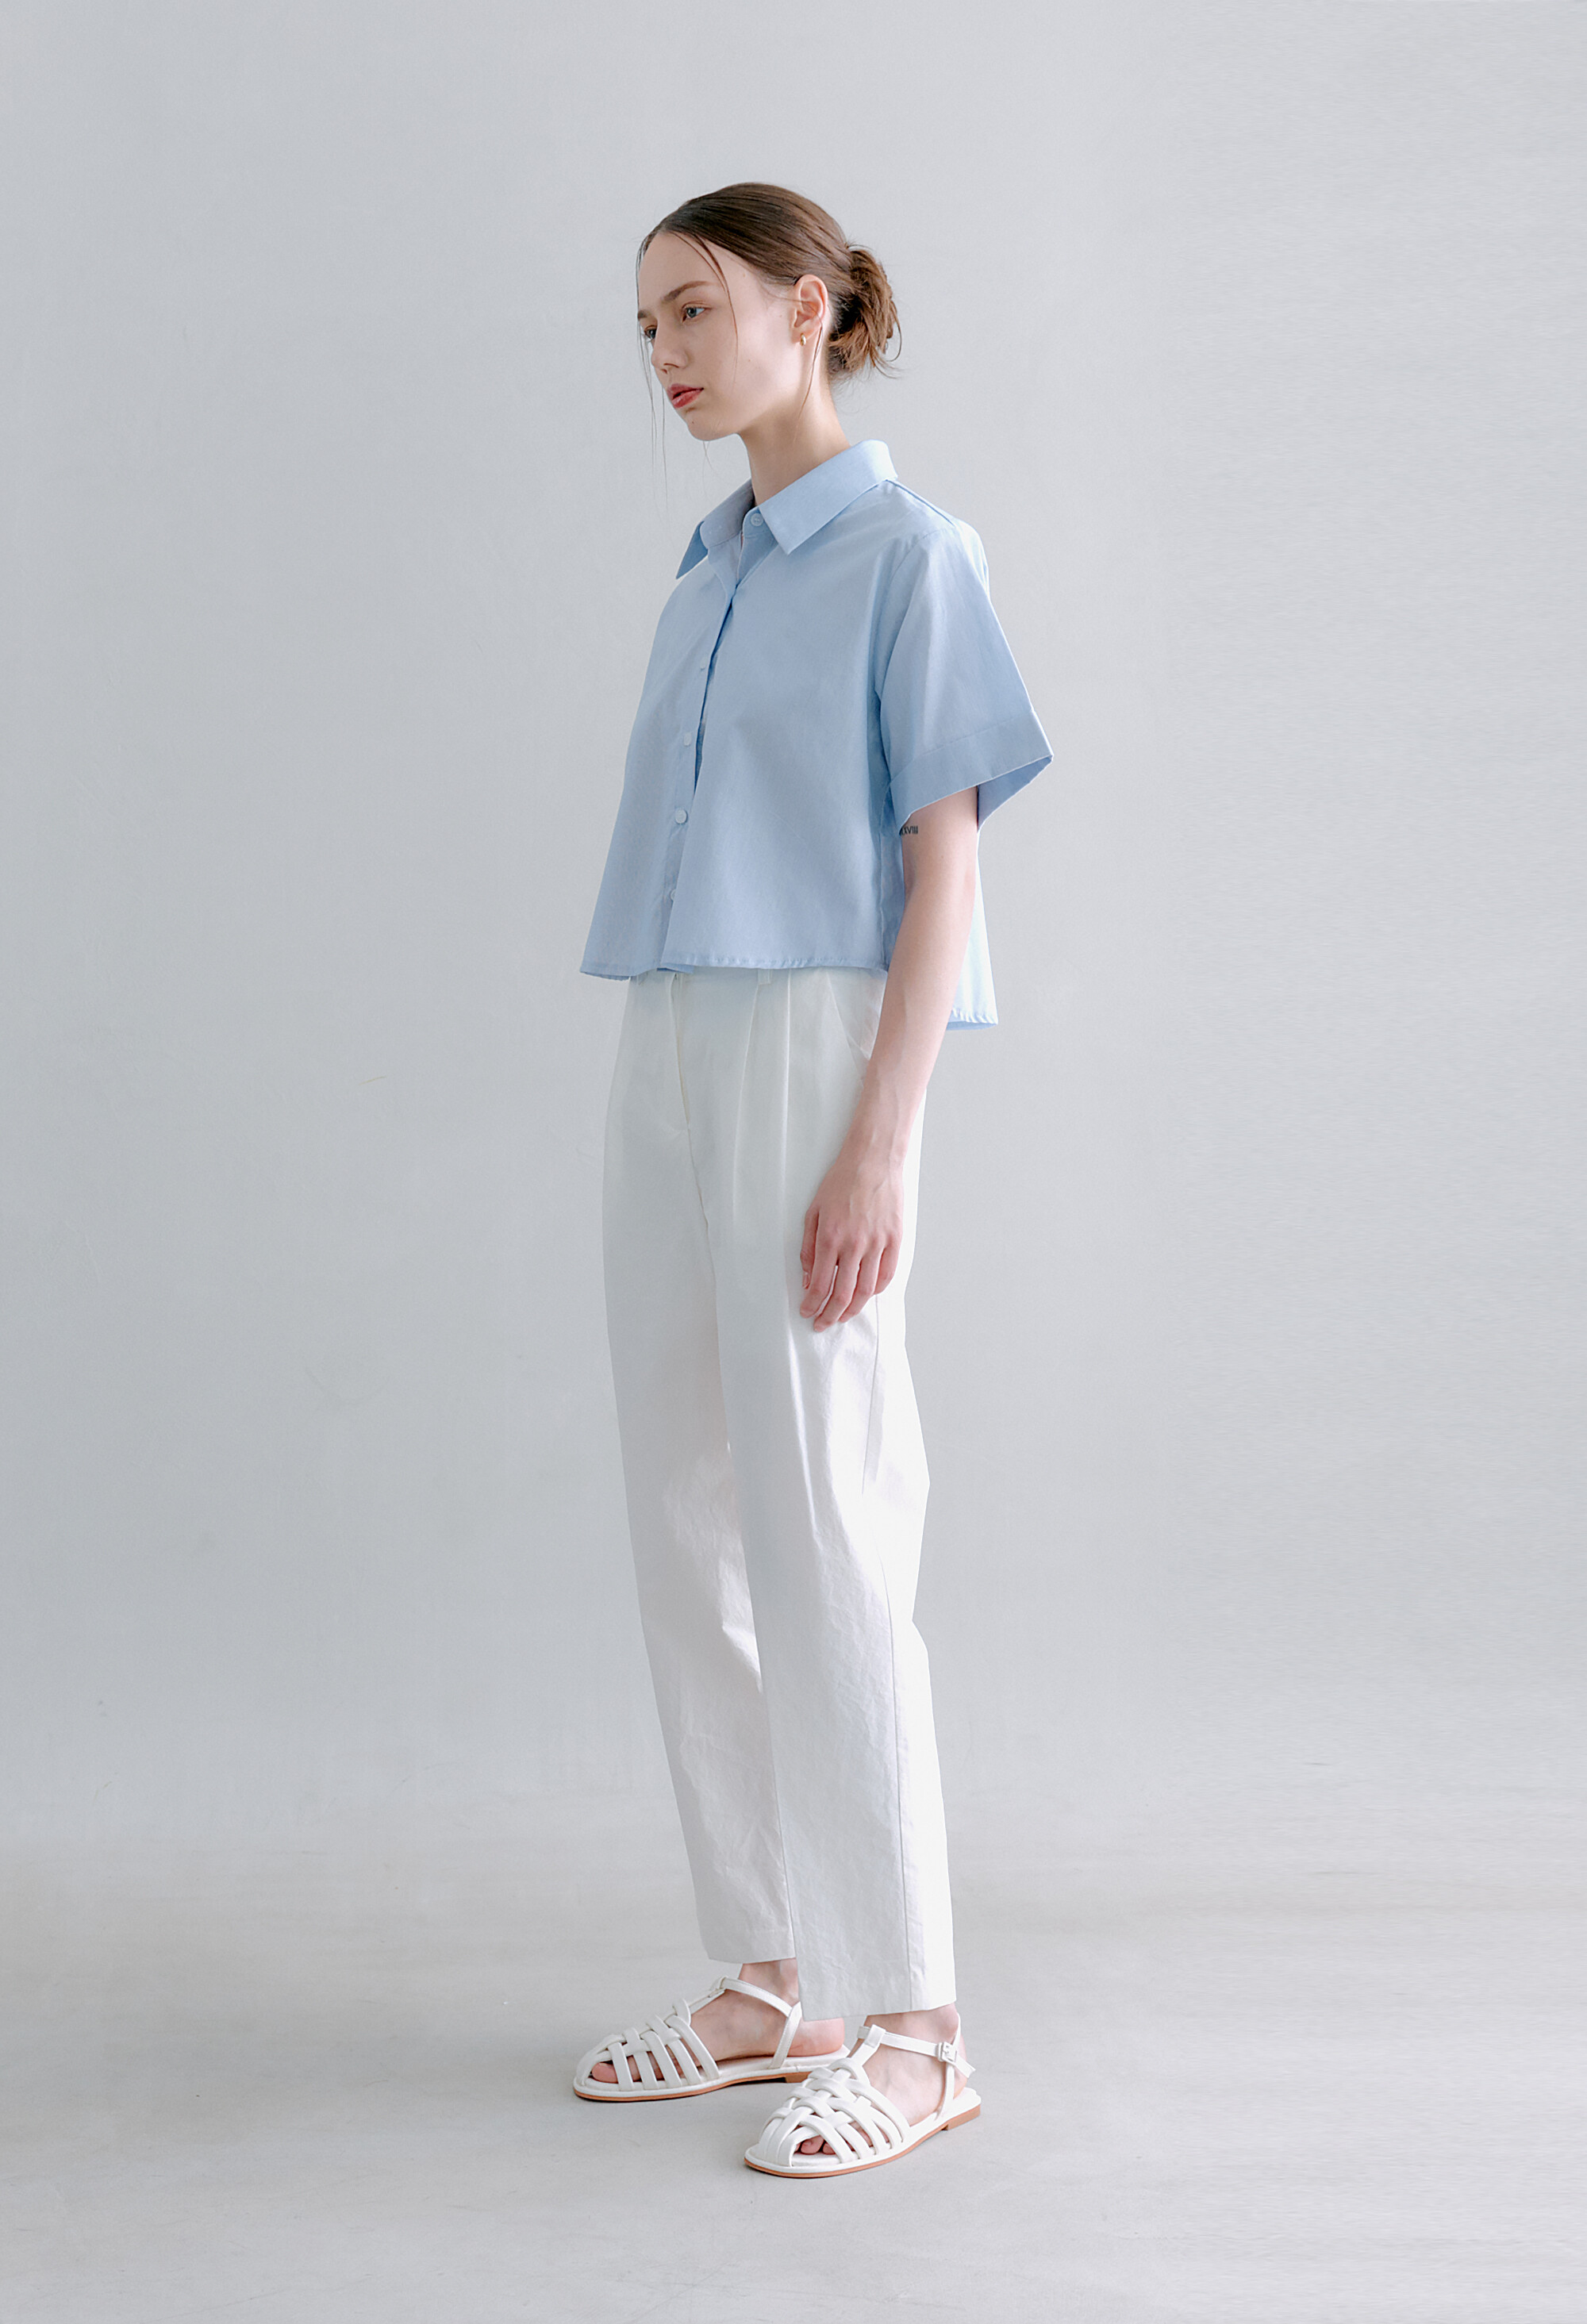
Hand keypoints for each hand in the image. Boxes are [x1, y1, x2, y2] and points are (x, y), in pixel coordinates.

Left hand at [798, 1135, 904, 1330]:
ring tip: (843, 1315)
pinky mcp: (895, 1239)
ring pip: (866, 1290)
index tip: (807, 1313)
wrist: (873, 1159)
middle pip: (843, 1295)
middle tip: (822, 1324)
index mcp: (830, 1237)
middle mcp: (854, 1244)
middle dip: (830, 1316)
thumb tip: (809, 1279)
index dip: (812, 1305)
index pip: (820, 1285)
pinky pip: (886, 1275)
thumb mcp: (813, 1212)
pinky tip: (865, 1294)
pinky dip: (875, 1290)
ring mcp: (878, 1243)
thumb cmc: (840, 1183)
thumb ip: (809, 1248)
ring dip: (852, 1309)